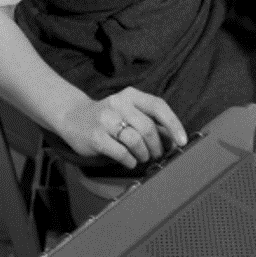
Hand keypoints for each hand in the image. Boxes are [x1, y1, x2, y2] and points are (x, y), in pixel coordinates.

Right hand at [57, 87, 187, 170]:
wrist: (73, 117)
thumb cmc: (108, 117)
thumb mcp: (129, 112)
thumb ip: (149, 122)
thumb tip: (173, 139)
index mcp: (131, 95)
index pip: (158, 106)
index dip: (173, 124)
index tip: (182, 141)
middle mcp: (118, 104)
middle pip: (148, 127)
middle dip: (157, 146)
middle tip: (157, 155)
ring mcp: (105, 119)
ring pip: (135, 140)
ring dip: (144, 154)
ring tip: (142, 158)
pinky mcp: (96, 136)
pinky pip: (121, 152)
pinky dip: (130, 160)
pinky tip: (130, 161)